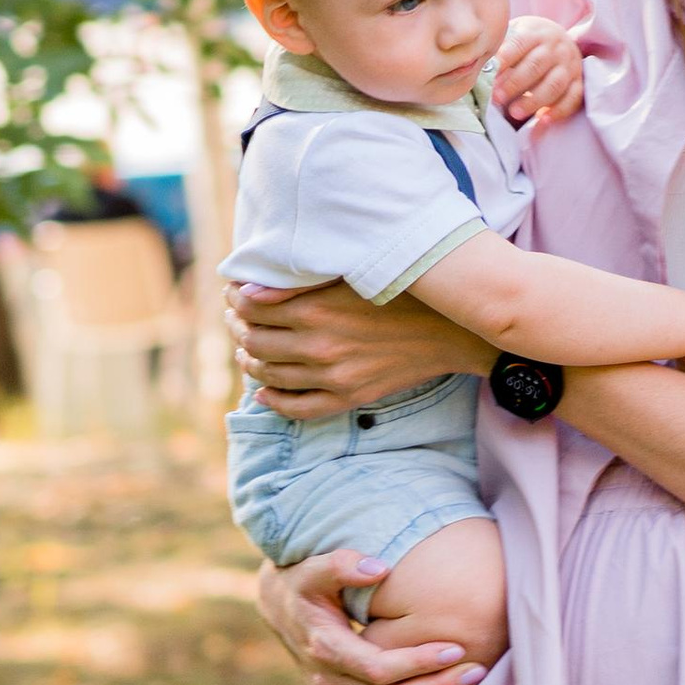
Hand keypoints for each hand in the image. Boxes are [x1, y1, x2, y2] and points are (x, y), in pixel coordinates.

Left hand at [227, 277, 487, 415]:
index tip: (233, 293)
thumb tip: (248, 291)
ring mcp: (332, 377)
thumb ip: (299, 284)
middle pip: (254, 342)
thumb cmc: (401, 290)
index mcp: (314, 310)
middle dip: (237, 328)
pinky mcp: (349, 398)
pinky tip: (264, 394)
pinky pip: (298, 409)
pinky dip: (274, 403)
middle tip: (235, 319)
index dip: (234, 300)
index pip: (251, 308)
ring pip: (269, 377)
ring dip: (249, 363)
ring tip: (246, 349)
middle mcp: (318, 346)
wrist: (450, 328)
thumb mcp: (350, 275)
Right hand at [254, 551, 487, 684]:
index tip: (455, 649)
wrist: (282, 609)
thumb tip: (378, 569)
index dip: (419, 663)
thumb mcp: (315, 568)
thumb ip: (343, 564)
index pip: (379, 668)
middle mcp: (326, 683)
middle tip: (476, 671)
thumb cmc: (306, 584)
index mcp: (326, 648)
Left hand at [492, 9, 593, 131]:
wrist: (562, 39)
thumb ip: (502, 48)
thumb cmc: (530, 42)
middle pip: (536, 65)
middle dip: (515, 83)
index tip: (489, 75)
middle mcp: (556, 48)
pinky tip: (542, 120)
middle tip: (497, 98)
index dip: (505, 59)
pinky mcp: (578, 83)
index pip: (520, 44)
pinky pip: (572, 98)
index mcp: (537, 33)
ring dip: (534, 100)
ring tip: (514, 113)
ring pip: (555, 84)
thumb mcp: (518, 34)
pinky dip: (559, 110)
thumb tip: (479, 67)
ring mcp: (570, 66)